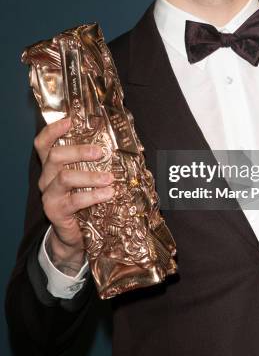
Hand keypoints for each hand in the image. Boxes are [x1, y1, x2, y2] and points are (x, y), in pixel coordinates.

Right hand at [35, 117, 113, 270]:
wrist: (73, 234)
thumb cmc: (82, 199)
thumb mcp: (85, 177)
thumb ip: (92, 161)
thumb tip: (117, 142)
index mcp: (52, 165)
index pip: (43, 143)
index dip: (54, 130)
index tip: (70, 121)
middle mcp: (46, 177)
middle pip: (55, 156)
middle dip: (79, 150)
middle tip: (101, 152)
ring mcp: (49, 195)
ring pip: (65, 177)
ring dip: (91, 176)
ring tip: (109, 178)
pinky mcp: (55, 212)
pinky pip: (74, 200)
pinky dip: (94, 195)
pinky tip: (108, 193)